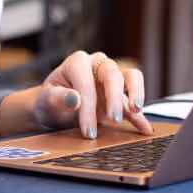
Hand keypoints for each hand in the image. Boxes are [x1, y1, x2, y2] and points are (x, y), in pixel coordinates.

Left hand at [0, 50, 152, 139]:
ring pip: (130, 77)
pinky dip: (141, 114)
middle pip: (112, 74)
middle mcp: (97, 64)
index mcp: (77, 62)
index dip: (88, 108)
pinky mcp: (120, 94)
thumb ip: (58, 98)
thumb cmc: (50, 100)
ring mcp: (111, 77)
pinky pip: (135, 99)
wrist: (54, 107)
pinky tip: (145, 129)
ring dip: (135, 93)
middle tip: (113, 120)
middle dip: (114, 98)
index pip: (86, 84)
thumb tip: (74, 99)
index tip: (87, 131)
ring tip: (135, 110)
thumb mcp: (47, 100)